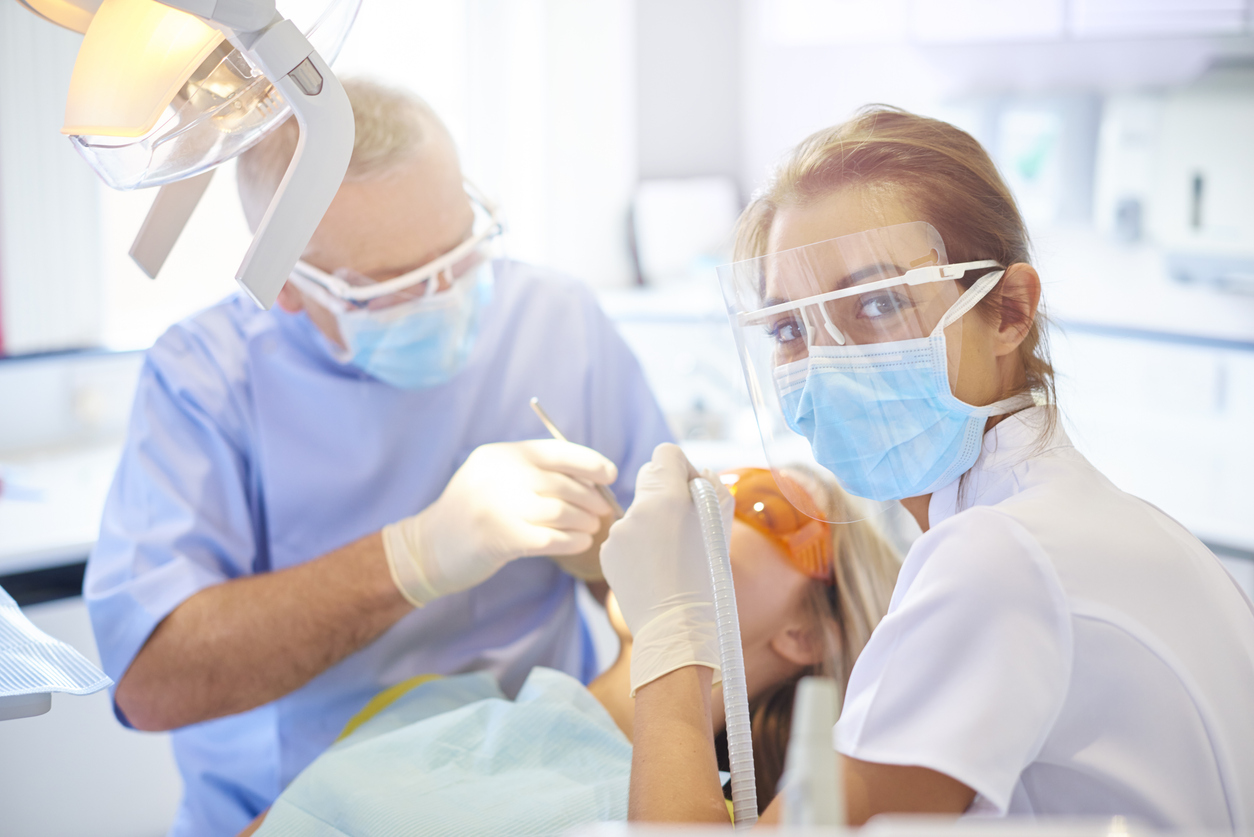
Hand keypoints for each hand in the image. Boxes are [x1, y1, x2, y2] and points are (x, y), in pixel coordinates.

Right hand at [383, 440, 616, 605]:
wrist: (428, 546)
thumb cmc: (475, 512)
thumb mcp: (496, 478)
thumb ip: (533, 472)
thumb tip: (592, 477)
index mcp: (501, 454)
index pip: (556, 451)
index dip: (589, 462)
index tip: (610, 474)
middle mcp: (499, 475)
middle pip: (562, 483)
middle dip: (590, 497)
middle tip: (603, 510)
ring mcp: (497, 506)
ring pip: (560, 511)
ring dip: (584, 521)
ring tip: (592, 527)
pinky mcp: (499, 538)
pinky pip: (550, 539)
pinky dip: (571, 541)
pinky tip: (580, 543)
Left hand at [599, 443, 730, 693]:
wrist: (678, 628)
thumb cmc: (708, 579)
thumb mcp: (722, 527)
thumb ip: (711, 489)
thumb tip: (698, 475)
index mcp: (667, 498)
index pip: (665, 454)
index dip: (682, 467)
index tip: (692, 490)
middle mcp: (636, 510)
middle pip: (649, 477)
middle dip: (667, 493)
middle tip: (685, 523)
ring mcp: (618, 532)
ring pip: (638, 510)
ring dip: (654, 523)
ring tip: (672, 558)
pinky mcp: (607, 553)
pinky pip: (626, 537)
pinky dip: (639, 547)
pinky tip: (654, 570)